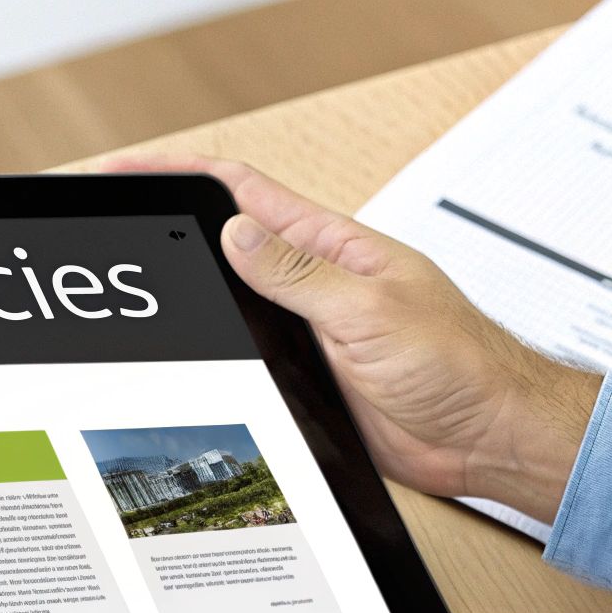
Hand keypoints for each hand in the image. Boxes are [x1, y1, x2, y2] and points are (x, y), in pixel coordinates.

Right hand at [102, 155, 602, 523]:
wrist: (488, 438)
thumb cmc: (462, 366)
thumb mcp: (372, 311)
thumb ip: (301, 276)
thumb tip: (236, 235)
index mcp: (337, 248)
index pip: (247, 194)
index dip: (187, 176)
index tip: (133, 174)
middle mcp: (322, 285)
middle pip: (233, 246)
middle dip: (179, 234)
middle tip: (123, 236)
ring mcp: (316, 331)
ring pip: (239, 305)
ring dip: (202, 299)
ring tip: (150, 292)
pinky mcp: (315, 379)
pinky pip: (256, 358)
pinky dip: (224, 355)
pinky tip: (199, 359)